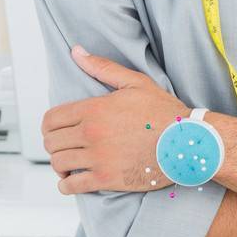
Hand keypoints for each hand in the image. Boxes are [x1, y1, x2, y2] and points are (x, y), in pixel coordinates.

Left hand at [42, 45, 186, 194]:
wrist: (187, 143)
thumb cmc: (164, 113)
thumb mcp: (134, 82)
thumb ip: (102, 67)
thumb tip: (76, 51)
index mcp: (94, 109)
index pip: (51, 119)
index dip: (48, 126)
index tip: (54, 130)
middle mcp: (92, 133)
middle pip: (51, 141)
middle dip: (52, 144)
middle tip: (61, 146)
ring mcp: (98, 157)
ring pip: (59, 162)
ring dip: (58, 164)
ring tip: (65, 164)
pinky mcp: (107, 179)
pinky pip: (73, 185)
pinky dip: (66, 185)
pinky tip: (69, 181)